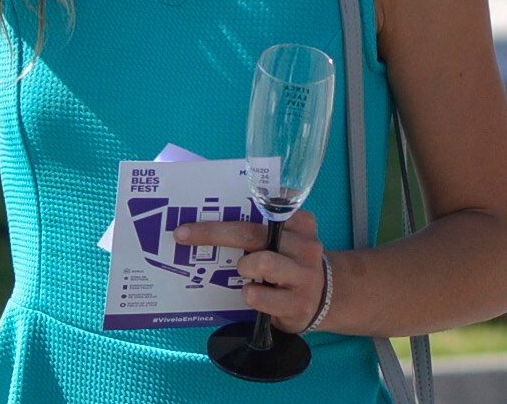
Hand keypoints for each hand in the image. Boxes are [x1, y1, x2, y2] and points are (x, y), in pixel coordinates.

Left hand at [175, 209, 327, 333]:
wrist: (324, 299)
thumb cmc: (289, 262)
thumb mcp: (283, 238)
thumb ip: (258, 223)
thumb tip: (208, 214)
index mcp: (300, 223)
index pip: (266, 205)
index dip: (235, 202)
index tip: (207, 202)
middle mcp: (305, 246)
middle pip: (252, 232)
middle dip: (213, 233)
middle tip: (183, 234)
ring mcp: (305, 276)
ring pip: (263, 262)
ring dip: (243, 266)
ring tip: (242, 270)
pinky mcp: (298, 304)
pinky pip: (261, 296)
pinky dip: (250, 294)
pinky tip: (250, 293)